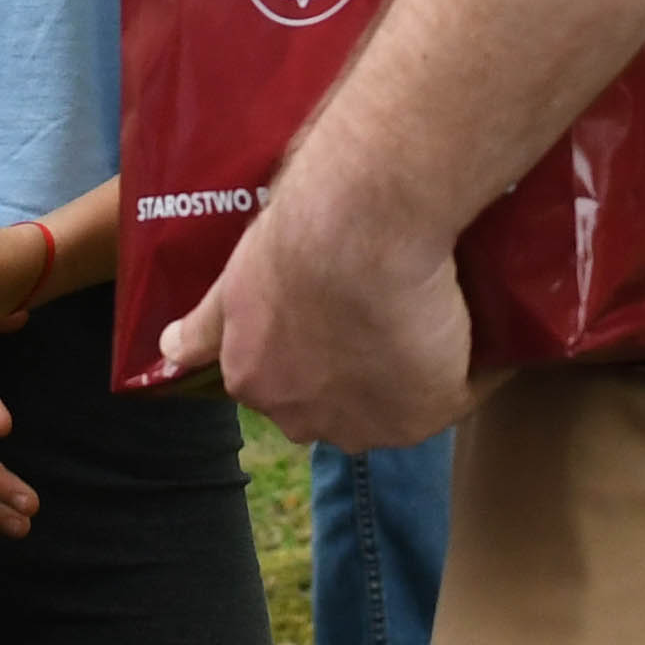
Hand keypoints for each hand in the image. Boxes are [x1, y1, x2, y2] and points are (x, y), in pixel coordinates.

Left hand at [158, 182, 478, 452]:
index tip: (340, 322)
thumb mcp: (231, 280)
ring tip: (433, 318)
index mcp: (255, 380)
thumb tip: (167, 352)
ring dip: (414, 377)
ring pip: (398, 408)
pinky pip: (461, 392)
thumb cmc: (293, 237)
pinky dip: (473, 369)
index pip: (288, 386)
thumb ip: (203, 325)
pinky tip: (478, 331)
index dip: (316, 357)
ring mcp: (369, 420)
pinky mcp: (430, 408)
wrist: (361, 223)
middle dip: (360, 379)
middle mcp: (305, 416)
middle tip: (386, 318)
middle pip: (339, 410)